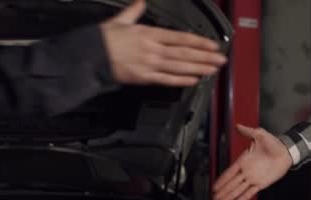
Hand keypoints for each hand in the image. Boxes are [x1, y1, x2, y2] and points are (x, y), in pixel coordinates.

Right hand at [100, 0, 226, 86]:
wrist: (90, 56)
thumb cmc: (103, 40)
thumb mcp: (120, 20)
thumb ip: (134, 12)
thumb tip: (140, 2)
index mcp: (150, 34)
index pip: (180, 38)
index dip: (199, 42)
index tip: (212, 45)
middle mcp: (153, 49)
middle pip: (185, 53)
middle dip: (205, 57)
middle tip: (221, 60)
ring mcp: (150, 64)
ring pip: (179, 66)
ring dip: (198, 68)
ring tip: (212, 70)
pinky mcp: (144, 78)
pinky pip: (167, 80)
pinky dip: (181, 80)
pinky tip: (193, 80)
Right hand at [212, 125, 292, 199]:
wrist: (286, 151)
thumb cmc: (274, 143)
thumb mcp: (260, 135)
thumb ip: (248, 131)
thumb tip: (238, 126)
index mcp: (244, 160)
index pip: (229, 172)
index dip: (222, 179)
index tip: (215, 185)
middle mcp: (247, 171)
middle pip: (232, 183)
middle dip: (223, 191)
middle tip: (215, 197)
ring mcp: (254, 178)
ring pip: (239, 189)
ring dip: (230, 195)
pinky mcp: (262, 183)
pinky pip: (251, 191)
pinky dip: (245, 197)